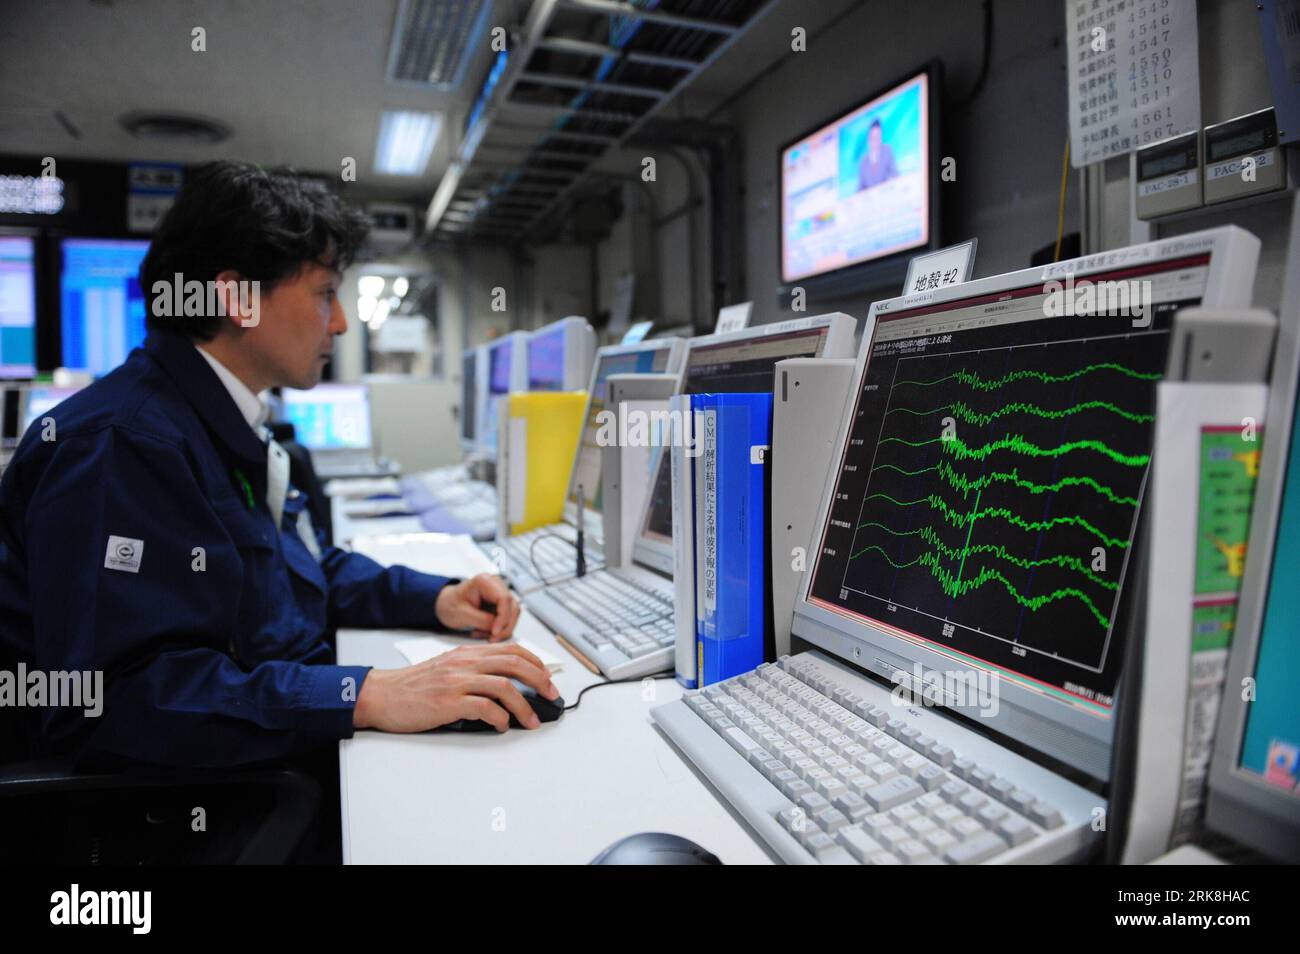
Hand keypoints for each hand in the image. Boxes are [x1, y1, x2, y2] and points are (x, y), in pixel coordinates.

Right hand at [353, 643, 559, 731]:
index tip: (547, 678)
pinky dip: (500, 718)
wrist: (381, 695)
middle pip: (515, 663)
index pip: (511, 649)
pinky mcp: (448, 702)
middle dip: (540, 680)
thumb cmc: (413, 686)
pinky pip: (485, 707)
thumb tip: (504, 683)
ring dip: (524, 706)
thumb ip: (473, 669)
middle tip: (551, 696)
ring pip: (505, 686)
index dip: (535, 663)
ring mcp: (457, 682)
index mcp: (466, 653)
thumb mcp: (447, 667)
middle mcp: (465, 663)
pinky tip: (502, 725)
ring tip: (530, 721)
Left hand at [434, 573, 520, 640]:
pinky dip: (500, 629)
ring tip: (484, 634)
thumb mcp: (462, 614)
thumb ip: (482, 620)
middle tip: (492, 638)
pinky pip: (508, 618)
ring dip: (503, 629)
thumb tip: (498, 628)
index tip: (495, 631)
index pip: (504, 598)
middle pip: (512, 606)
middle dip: (504, 626)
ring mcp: (499, 594)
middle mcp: (495, 585)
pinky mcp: (500, 605)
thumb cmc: (450, 604)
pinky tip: (485, 632)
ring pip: (513, 613)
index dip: (503, 617)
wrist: (446, 605)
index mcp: (484, 581)